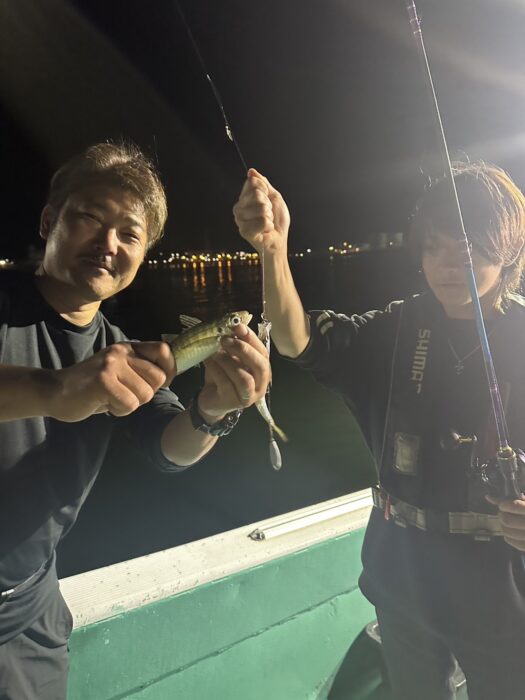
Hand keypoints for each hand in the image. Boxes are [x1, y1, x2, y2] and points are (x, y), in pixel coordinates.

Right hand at [48, 341, 175, 421]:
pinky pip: (130, 404)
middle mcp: (122, 351)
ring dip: (130, 404)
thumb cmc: (91, 387)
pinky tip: (104, 404)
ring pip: (145, 394)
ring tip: (111, 399)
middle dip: (146, 394)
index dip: (169, 370)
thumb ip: (140, 370)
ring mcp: (112, 364)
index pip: (164, 350)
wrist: (54, 391)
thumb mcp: (119, 371)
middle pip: (159, 378)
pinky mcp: (103, 380)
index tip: (157, 384)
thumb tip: (169, 377)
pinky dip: (119, 410)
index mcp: (128, 347)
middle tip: (125, 396)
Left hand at [197, 323, 270, 421]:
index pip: (263, 353)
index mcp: (262, 371)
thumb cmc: (223, 376)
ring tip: (215, 352)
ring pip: (244, 378)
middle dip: (244, 350)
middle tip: (225, 339)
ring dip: (228, 361)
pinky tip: (207, 361)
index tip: (238, 326)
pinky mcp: (232, 402)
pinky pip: (226, 383)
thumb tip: (231, 326)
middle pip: (260, 366)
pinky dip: (216, 369)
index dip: (251, 339)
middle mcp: (260, 385)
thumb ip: (233, 346)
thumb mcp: (229, 359)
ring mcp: (248, 396)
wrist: (211, 400)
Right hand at [233, 168, 289, 256]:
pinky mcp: (244, 231)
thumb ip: (263, 184)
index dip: (265, 190)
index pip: (253, 182)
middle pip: (257, 194)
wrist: (279, 240)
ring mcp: (240, 220)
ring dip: (269, 216)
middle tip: (268, 214)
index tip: (268, 200)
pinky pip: (262, 221)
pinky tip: (266, 230)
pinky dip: (269, 226)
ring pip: (261, 208)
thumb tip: (251, 172)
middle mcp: (238, 208)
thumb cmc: (276, 221)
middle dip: (268, 205)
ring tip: (267, 223)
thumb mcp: (273, 197)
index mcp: (244, 198)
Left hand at [486, 495, 524, 550]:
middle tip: (504, 513)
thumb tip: (489, 497)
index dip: (503, 504)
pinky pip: (513, 542)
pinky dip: (508, 536)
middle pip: (507, 520)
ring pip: (507, 532)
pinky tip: (511, 532)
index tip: (503, 505)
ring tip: (508, 523)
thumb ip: (517, 500)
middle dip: (502, 515)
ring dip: (504, 526)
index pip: (513, 505)